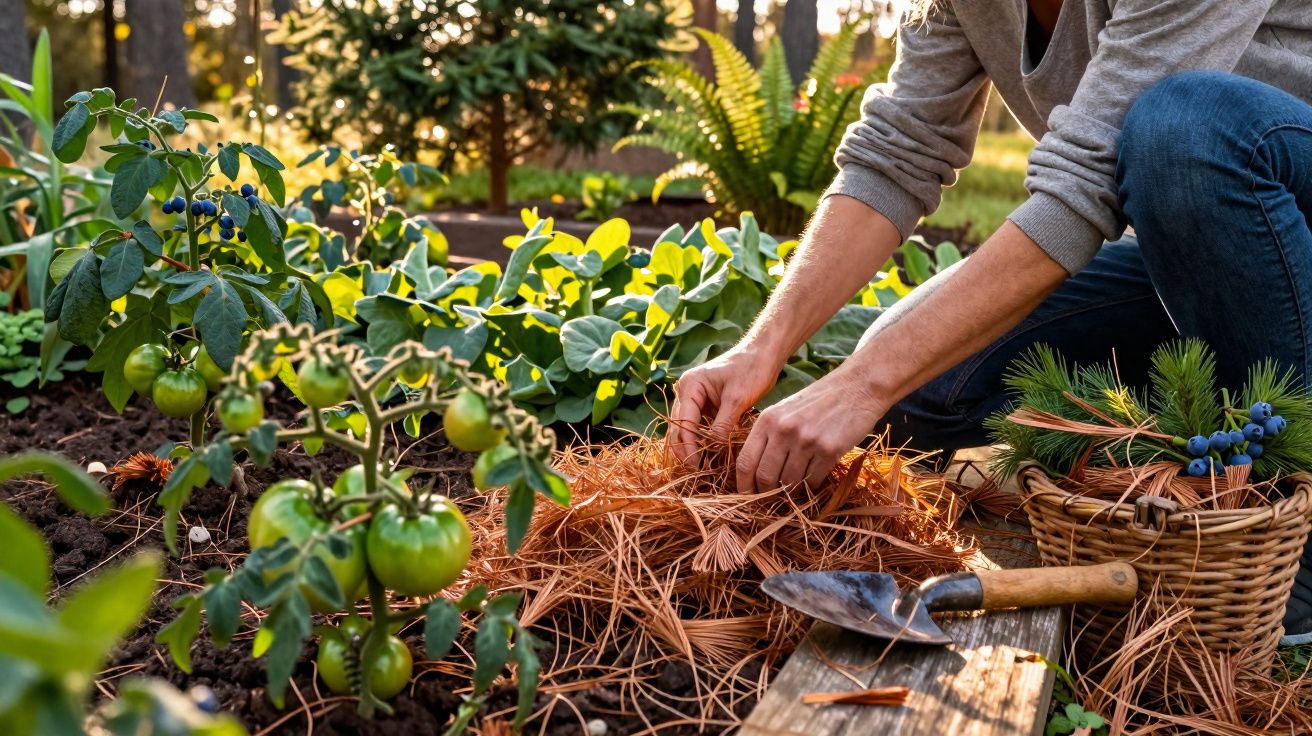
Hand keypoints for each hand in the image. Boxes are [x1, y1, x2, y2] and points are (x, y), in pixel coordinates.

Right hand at [669, 346, 781, 462]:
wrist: (763, 355)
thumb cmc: (751, 370)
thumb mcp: (737, 398)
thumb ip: (723, 423)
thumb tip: (713, 448)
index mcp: (690, 385)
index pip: (683, 421)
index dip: (688, 446)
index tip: (695, 465)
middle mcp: (687, 391)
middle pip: (679, 426)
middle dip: (685, 448)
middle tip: (695, 470)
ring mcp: (695, 398)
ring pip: (686, 427)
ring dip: (692, 445)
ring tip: (699, 466)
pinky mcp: (706, 405)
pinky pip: (699, 425)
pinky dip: (702, 439)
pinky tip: (708, 454)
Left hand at [735, 368, 884, 492]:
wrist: (857, 387)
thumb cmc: (818, 401)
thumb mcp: (784, 410)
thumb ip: (768, 436)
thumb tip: (755, 473)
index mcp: (767, 420)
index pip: (745, 462)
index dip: (744, 485)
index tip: (747, 496)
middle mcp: (783, 430)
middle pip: (764, 477)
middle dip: (767, 494)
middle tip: (774, 499)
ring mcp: (806, 440)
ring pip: (789, 483)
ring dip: (792, 491)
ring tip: (797, 487)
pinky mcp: (829, 450)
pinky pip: (813, 481)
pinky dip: (811, 486)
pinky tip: (814, 478)